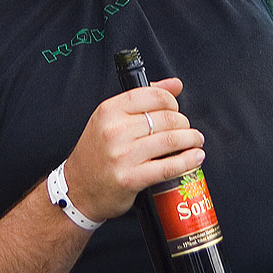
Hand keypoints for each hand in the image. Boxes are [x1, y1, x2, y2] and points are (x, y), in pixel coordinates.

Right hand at [64, 78, 204, 222]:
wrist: (77, 188)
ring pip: (170, 140)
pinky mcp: (130, 178)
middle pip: (166, 118)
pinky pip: (168, 167)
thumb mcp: (110, 119)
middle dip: (184, 123)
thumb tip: (175, 84)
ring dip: (191, 140)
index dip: (172, 102)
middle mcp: (114, 130)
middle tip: (188, 130)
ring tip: (195, 141)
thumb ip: (142, 98)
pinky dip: (188, 161)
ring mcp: (122, 155)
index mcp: (109, 110)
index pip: (153, 96)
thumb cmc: (97, 152)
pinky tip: (195, 157)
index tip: (176, 110)